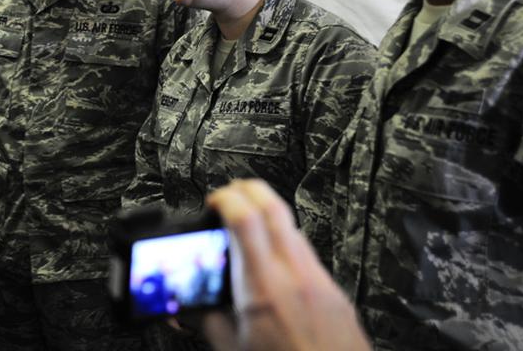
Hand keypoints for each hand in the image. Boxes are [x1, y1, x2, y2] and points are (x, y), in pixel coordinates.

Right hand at [204, 180, 369, 350]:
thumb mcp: (232, 349)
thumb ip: (208, 320)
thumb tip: (188, 306)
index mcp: (262, 288)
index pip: (245, 218)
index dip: (225, 197)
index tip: (214, 201)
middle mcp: (294, 275)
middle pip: (274, 205)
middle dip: (248, 189)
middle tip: (231, 194)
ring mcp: (319, 280)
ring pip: (293, 227)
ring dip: (268, 217)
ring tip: (250, 229)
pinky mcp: (334, 292)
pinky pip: (308, 254)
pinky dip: (287, 245)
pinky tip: (275, 264)